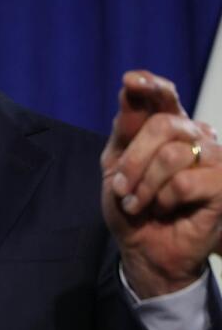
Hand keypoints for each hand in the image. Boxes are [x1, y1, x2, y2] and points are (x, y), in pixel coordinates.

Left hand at [101, 70, 221, 297]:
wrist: (143, 247)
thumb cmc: (132, 203)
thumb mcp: (116, 164)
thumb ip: (124, 129)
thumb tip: (129, 89)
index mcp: (167, 127)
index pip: (164, 97)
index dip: (151, 86)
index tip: (132, 82)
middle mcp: (195, 136)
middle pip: (162, 125)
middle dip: (132, 159)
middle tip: (120, 188)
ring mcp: (213, 160)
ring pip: (173, 154)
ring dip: (144, 183)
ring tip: (137, 204)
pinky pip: (185, 182)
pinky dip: (163, 198)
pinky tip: (162, 209)